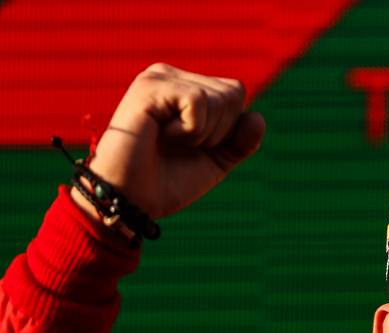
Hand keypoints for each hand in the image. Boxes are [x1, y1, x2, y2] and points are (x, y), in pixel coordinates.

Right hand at [74, 63, 265, 221]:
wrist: (130, 201)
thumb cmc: (166, 182)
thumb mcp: (215, 162)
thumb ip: (240, 142)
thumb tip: (257, 118)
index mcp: (185, 88)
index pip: (235, 94)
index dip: (228, 130)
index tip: (195, 147)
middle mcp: (170, 76)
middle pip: (233, 93)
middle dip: (218, 132)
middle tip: (181, 146)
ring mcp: (158, 78)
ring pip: (219, 98)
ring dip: (203, 134)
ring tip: (169, 142)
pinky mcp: (149, 87)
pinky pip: (199, 102)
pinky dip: (190, 130)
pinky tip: (162, 136)